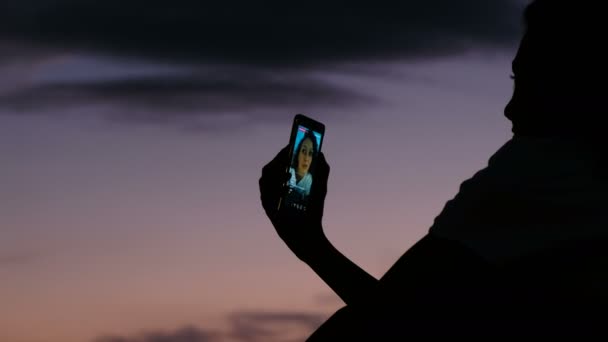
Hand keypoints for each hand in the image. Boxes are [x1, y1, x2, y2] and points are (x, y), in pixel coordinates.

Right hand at [259, 146, 330, 260]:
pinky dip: (271, 184)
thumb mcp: (320, 188)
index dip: (284, 151)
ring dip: (275, 169)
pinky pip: (264, 192)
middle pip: (271, 167)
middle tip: (289, 154)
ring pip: (265, 177)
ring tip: (287, 168)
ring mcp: (270, 197)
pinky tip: (283, 180)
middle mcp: (275, 187)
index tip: (292, 144)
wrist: (309, 235)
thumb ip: (321, 171)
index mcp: (286, 180)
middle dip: (279, 158)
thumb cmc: (313, 211)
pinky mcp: (268, 207)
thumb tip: (321, 153)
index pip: (281, 161)